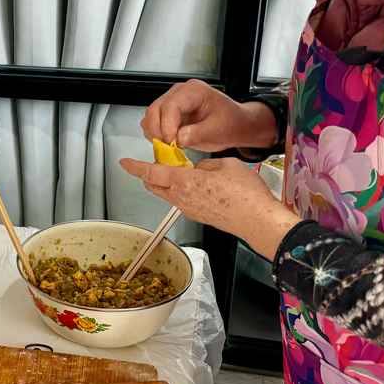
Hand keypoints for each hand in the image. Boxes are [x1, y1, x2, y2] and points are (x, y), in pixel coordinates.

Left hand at [118, 156, 300, 258]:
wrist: (258, 221)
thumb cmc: (246, 195)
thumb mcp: (226, 165)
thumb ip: (205, 165)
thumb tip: (199, 169)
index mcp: (184, 182)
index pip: (151, 173)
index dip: (135, 167)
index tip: (125, 162)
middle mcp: (182, 198)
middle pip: (154, 186)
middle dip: (149, 175)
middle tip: (154, 164)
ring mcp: (189, 210)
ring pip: (168, 195)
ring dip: (167, 183)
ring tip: (180, 172)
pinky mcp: (198, 217)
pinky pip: (182, 202)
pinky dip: (181, 192)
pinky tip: (197, 186)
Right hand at [142, 80, 278, 152]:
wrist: (235, 124)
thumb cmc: (231, 123)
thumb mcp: (219, 130)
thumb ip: (198, 133)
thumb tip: (178, 138)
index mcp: (194, 91)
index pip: (170, 106)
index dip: (167, 126)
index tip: (172, 142)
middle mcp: (179, 93)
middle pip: (155, 110)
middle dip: (159, 132)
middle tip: (171, 147)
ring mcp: (171, 103)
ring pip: (150, 117)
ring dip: (156, 134)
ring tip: (172, 146)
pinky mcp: (167, 114)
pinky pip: (152, 124)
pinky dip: (156, 136)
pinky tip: (170, 142)